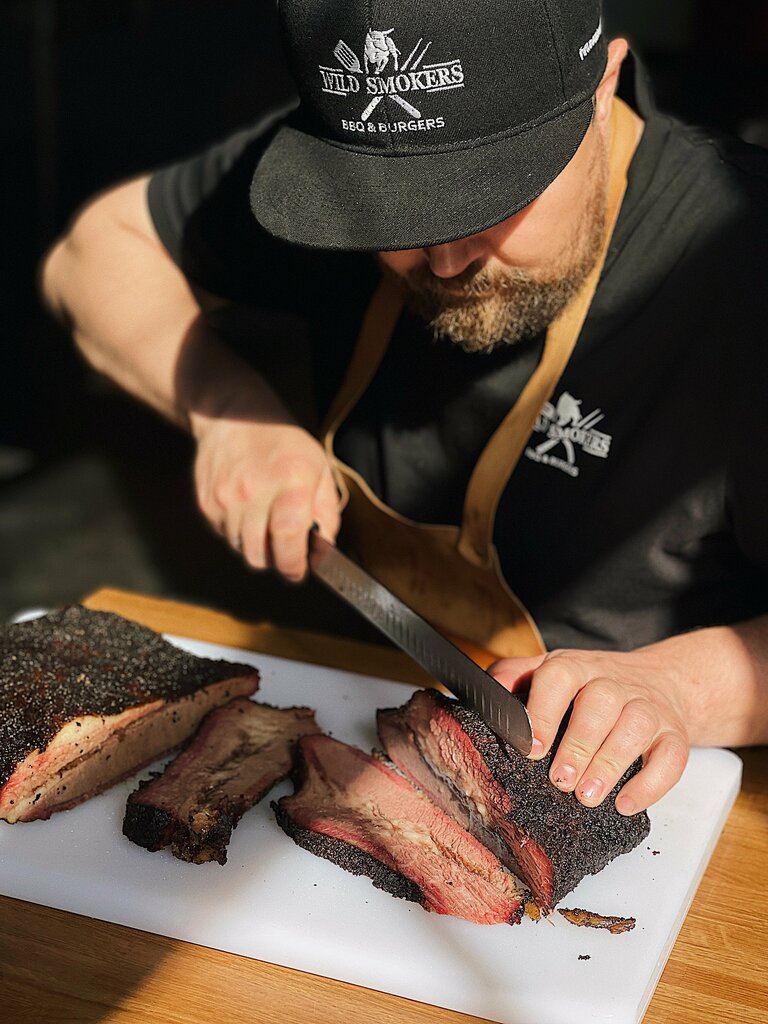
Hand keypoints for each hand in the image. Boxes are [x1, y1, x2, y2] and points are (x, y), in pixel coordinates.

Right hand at [194, 416, 340, 581]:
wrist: (233, 416)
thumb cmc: (283, 442)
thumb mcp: (319, 469)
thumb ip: (326, 515)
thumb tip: (321, 555)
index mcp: (291, 481)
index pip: (288, 541)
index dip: (294, 565)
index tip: (299, 571)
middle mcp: (254, 491)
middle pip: (260, 556)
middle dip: (276, 561)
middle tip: (286, 550)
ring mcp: (225, 497)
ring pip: (241, 550)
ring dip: (256, 546)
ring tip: (266, 521)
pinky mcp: (206, 502)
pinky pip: (225, 536)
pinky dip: (238, 533)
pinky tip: (247, 510)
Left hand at [489, 647, 689, 813]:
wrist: (661, 680)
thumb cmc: (592, 684)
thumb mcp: (551, 670)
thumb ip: (515, 675)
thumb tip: (487, 691)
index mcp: (577, 667)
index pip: (560, 678)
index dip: (544, 712)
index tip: (531, 748)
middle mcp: (614, 683)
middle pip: (601, 703)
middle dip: (579, 745)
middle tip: (560, 781)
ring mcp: (648, 707)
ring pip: (636, 727)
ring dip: (611, 763)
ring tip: (588, 796)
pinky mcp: (674, 734)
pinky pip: (672, 757)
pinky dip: (652, 783)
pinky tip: (626, 803)